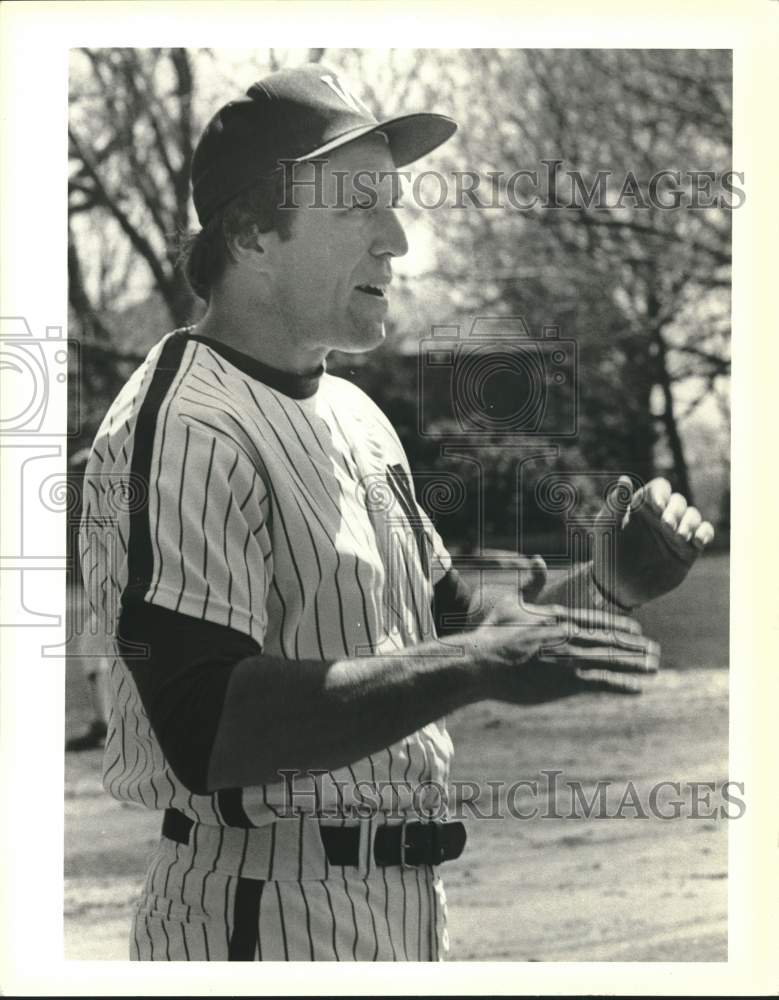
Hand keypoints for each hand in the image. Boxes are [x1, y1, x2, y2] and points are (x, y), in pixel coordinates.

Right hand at [471, 600, 658, 703]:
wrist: (482, 661)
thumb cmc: (492, 632)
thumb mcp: (511, 601)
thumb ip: (530, 582)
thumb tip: (539, 560)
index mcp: (559, 618)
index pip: (597, 620)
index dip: (619, 626)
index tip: (637, 629)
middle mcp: (570, 636)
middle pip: (610, 640)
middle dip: (635, 645)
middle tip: (655, 649)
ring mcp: (570, 659)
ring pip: (612, 660)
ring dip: (636, 663)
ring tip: (654, 666)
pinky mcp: (567, 682)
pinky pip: (603, 683)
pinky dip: (622, 685)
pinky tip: (638, 688)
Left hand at [592, 476, 714, 608]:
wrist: (616, 586)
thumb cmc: (607, 553)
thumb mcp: (606, 527)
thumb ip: (615, 504)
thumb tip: (625, 479)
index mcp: (643, 506)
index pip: (660, 487)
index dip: (661, 493)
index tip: (657, 507)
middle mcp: (661, 516)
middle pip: (678, 501)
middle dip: (676, 511)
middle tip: (667, 527)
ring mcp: (675, 532)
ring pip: (693, 515)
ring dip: (690, 522)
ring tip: (678, 536)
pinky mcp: (687, 550)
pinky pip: (704, 533)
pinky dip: (705, 533)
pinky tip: (698, 541)